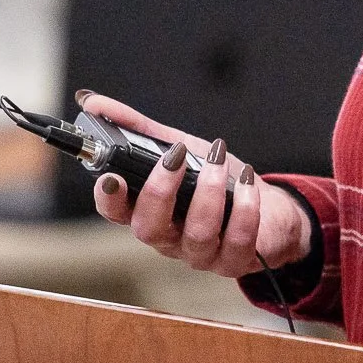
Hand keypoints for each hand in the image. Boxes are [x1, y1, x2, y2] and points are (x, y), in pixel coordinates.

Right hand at [78, 92, 315, 278]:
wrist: (270, 210)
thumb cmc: (216, 181)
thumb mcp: (177, 147)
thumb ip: (137, 128)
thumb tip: (92, 102)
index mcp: (147, 211)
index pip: (115, 212)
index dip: (108, 198)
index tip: (113, 176)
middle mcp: (168, 238)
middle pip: (148, 228)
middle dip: (160, 190)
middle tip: (176, 156)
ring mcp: (200, 253)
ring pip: (196, 233)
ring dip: (208, 191)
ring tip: (219, 160)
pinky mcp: (234, 260)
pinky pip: (236, 241)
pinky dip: (243, 208)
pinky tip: (245, 182)